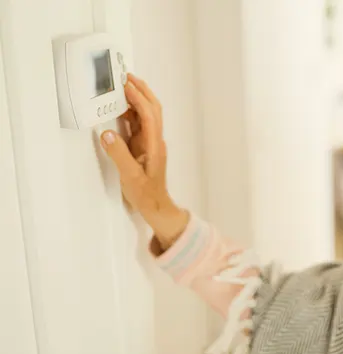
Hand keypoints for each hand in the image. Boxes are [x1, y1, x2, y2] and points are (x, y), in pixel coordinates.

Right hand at [100, 74, 188, 248]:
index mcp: (154, 145)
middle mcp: (154, 141)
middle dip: (142, 92)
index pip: (150, 116)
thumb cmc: (146, 195)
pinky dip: (131, 113)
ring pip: (146, 115)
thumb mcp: (130, 177)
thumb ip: (119, 155)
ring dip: (137, 99)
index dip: (139, 99)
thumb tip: (106, 133)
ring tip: (122, 86)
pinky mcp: (143, 148)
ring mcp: (149, 143)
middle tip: (127, 77)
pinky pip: (138, 125)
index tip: (127, 85)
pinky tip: (120, 108)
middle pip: (153, 110)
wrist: (156, 207)